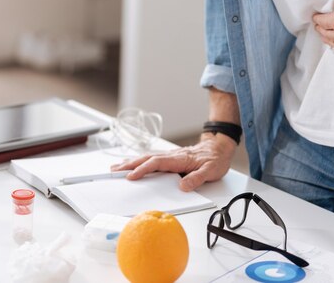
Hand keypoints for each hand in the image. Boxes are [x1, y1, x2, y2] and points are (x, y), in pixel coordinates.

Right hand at [110, 133, 236, 191]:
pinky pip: (151, 159)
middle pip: (147, 158)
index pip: (157, 163)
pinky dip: (139, 161)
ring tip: (116, 168)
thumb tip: (182, 186)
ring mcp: (170, 156)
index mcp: (179, 159)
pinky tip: (132, 164)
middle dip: (129, 165)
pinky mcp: (170, 158)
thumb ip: (197, 178)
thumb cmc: (215, 159)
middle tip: (114, 172)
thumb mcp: (211, 171)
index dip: (143, 169)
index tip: (131, 176)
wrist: (219, 147)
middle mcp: (172, 156)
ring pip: (147, 157)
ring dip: (131, 162)